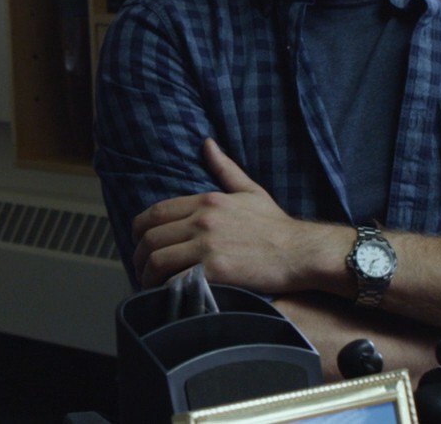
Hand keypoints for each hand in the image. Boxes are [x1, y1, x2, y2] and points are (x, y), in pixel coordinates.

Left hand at [130, 139, 329, 289]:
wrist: (302, 252)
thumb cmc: (277, 226)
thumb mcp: (250, 191)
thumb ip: (225, 169)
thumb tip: (207, 144)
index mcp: (206, 200)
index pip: (155, 213)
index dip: (139, 231)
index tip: (140, 244)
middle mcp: (202, 220)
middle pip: (150, 238)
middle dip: (139, 257)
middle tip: (142, 270)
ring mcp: (207, 245)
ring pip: (157, 260)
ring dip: (147, 276)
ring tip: (151, 285)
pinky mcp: (215, 270)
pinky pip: (175, 280)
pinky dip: (165, 289)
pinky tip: (167, 295)